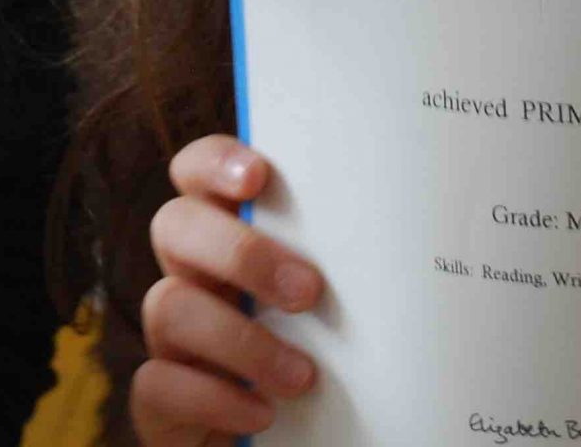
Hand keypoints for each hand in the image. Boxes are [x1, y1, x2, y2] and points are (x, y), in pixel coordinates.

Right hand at [131, 135, 322, 445]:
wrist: (302, 444)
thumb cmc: (332, 369)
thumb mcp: (340, 313)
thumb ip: (347, 272)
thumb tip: (424, 237)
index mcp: (231, 241)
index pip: (197, 174)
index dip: (213, 162)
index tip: (257, 176)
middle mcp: (192, 279)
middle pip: (175, 226)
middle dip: (238, 251)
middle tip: (307, 290)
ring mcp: (171, 340)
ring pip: (166, 305)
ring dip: (240, 338)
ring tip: (303, 376)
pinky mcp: (160, 402)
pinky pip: (156, 384)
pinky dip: (213, 398)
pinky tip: (262, 415)